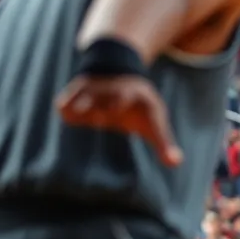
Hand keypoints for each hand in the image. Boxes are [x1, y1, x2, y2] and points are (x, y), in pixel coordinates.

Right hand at [56, 74, 181, 165]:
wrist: (119, 75)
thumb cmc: (140, 107)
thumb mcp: (154, 122)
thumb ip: (164, 144)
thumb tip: (177, 163)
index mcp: (132, 96)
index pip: (124, 98)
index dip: (117, 102)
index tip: (114, 109)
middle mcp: (109, 91)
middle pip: (97, 96)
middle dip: (96, 105)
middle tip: (99, 118)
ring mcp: (91, 91)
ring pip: (77, 99)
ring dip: (80, 109)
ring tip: (81, 116)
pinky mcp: (74, 94)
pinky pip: (63, 105)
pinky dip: (67, 113)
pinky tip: (76, 118)